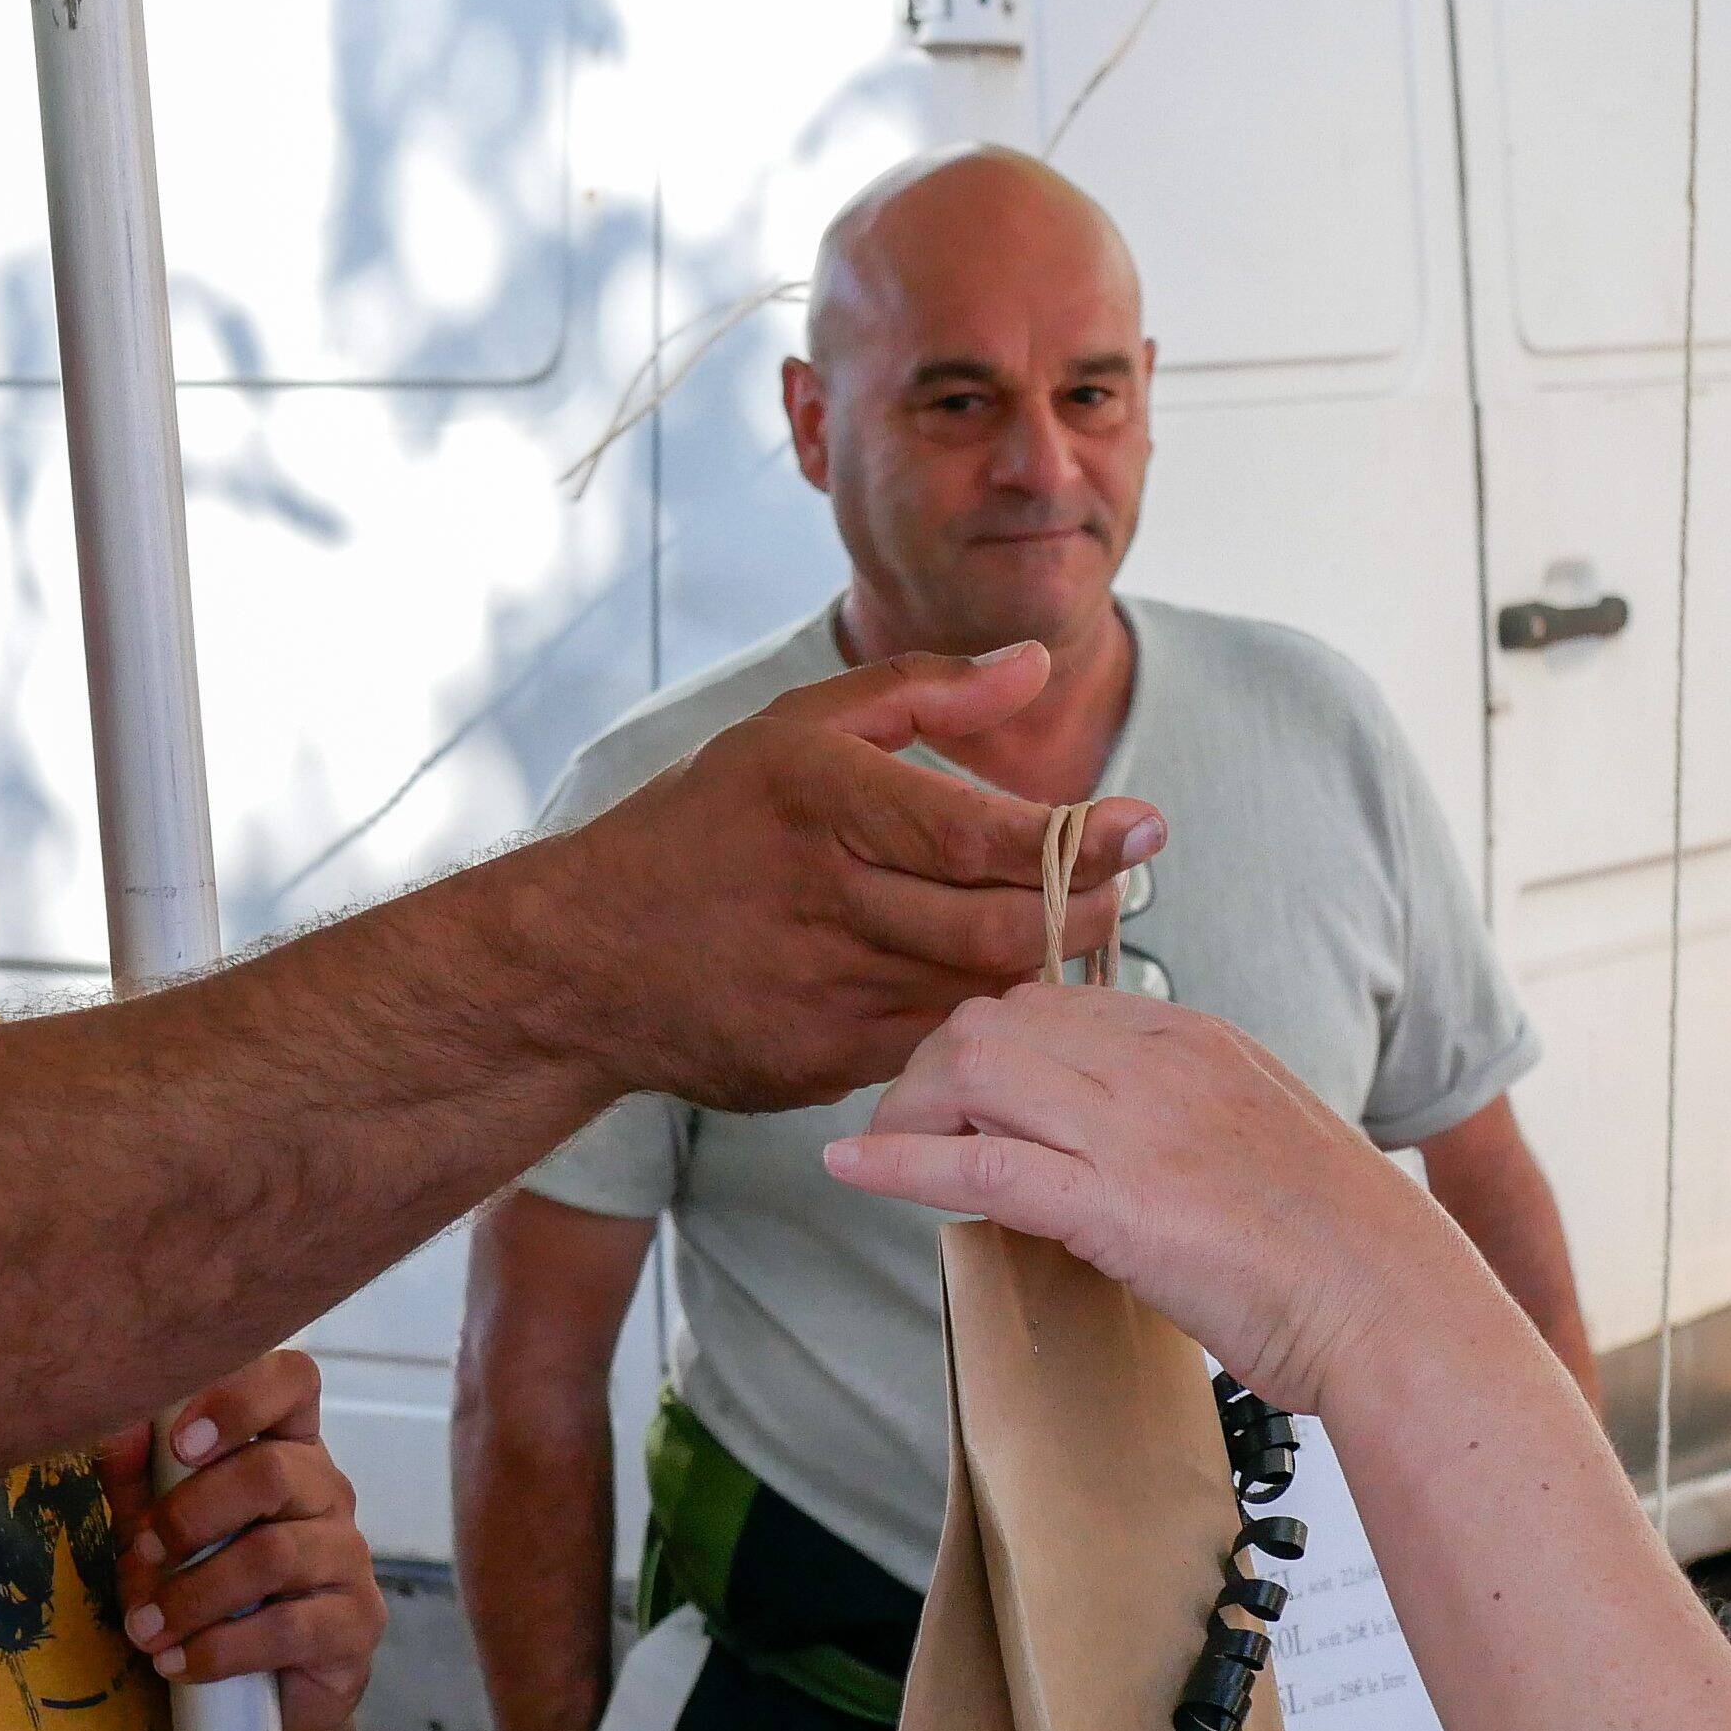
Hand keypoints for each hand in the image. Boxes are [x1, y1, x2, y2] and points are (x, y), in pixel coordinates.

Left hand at [96, 1348, 386, 1730]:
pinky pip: (288, 1629)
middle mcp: (328, 1492)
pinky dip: (220, 1649)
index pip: (291, 1382)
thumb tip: (115, 1424)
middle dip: (190, 1515)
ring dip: (193, 1595)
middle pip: (273, 1472)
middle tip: (142, 1556)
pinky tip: (180, 1663)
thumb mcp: (154, 1527)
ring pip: (273, 1555)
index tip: (179, 1444)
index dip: (239, 1398)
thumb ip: (136, 1474)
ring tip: (145, 1630)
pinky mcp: (356, 1625)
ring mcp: (350, 1558)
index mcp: (283, 1448)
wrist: (247, 1697)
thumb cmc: (201, 1591)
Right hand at [537, 645, 1166, 1113]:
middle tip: (1127, 889)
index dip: (1078, 837)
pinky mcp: (821, 1063)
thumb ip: (921, 692)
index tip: (1147, 826)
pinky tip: (1008, 989)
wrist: (584, 962)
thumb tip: (1035, 666)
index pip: (980, 833)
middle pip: (997, 928)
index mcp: (818, 799)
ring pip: (978, 994)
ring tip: (1079, 931)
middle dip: (1085, 913)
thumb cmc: (703, 826)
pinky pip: (934, 1040)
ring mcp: (821, 992)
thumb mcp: (793, 730)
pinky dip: (984, 1017)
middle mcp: (821, 899)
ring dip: (1047, 970)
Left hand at [820, 985, 1494, 1410]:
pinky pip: (981, 1164)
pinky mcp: (1118, 1207)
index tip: (961, 1104)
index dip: (983, 1050)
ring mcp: (1138, 1130)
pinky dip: (899, 1163)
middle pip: (993, 1022)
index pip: (1049, 1005)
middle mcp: (1161, 1063)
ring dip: (910, 1112)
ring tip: (889, 1158)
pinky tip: (850, 1168)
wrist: (1395, 1307)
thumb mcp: (1261, 1145)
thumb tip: (1121, 1149)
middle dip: (930, 1073)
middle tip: (910, 1136)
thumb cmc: (1340, 1252)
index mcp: (1199, 1039)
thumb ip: (1188, 1122)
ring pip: (973, 1069)